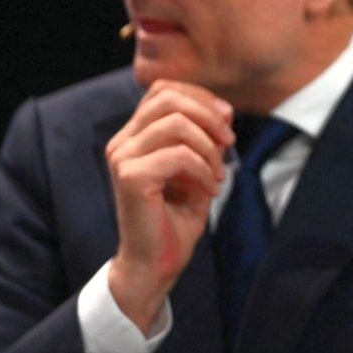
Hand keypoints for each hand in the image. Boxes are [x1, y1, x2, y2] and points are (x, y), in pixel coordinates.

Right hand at [104, 80, 234, 333]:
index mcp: (134, 135)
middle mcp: (122, 142)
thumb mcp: (198, 167)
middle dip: (208, 114)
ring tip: (218, 173)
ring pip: (176, 122)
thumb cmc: (175, 217)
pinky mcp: (131, 177)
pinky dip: (204, 168)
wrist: (156, 262)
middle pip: (168, 97)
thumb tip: (223, 112)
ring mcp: (122, 158)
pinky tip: (210, 188)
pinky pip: (179, 154)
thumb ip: (205, 138)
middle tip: (229, 141)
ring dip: (209, 146)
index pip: (163, 90)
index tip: (227, 120)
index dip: (200, 96)